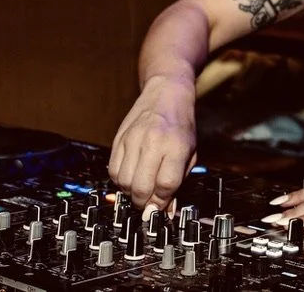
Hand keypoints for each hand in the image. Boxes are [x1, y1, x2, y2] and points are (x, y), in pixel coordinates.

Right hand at [108, 75, 197, 212]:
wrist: (165, 94)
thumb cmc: (181, 125)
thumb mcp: (190, 152)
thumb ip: (179, 180)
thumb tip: (168, 210)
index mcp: (176, 146)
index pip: (166, 184)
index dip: (163, 202)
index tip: (162, 208)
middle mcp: (153, 142)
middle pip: (141, 186)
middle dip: (144, 203)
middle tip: (149, 204)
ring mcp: (133, 140)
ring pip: (123, 181)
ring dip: (131, 193)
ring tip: (140, 188)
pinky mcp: (118, 139)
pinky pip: (112, 170)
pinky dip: (120, 180)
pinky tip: (131, 176)